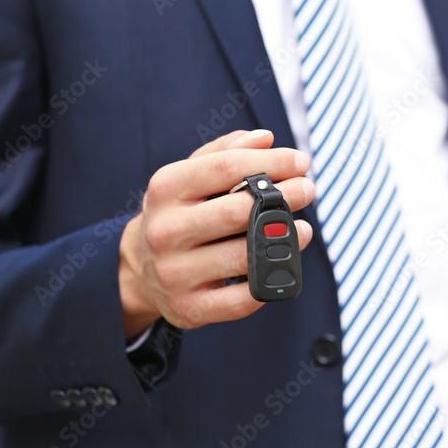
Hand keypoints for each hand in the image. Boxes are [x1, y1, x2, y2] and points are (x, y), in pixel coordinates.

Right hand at [118, 130, 314, 337]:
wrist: (140, 270)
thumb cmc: (179, 215)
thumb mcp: (189, 178)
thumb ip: (224, 153)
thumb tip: (265, 139)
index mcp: (165, 190)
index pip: (226, 167)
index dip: (271, 163)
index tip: (300, 162)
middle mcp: (165, 231)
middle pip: (238, 210)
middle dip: (284, 197)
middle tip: (307, 190)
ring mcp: (175, 273)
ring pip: (244, 255)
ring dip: (285, 240)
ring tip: (302, 228)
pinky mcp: (190, 308)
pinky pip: (242, 299)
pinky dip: (269, 282)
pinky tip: (282, 265)